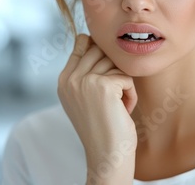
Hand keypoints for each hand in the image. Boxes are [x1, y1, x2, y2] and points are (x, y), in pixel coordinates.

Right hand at [58, 34, 137, 183]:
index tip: (107, 73)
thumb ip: (84, 70)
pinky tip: (124, 110)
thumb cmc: (102, 126)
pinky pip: (126, 77)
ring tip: (118, 104)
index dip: (99, 51)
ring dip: (123, 83)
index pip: (82, 43)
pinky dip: (130, 94)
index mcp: (63, 80)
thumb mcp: (84, 96)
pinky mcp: (102, 86)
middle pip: (101, 50)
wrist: (107, 155)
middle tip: (115, 94)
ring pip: (115, 64)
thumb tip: (91, 38)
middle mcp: (70, 79)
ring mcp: (84, 81)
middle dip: (114, 69)